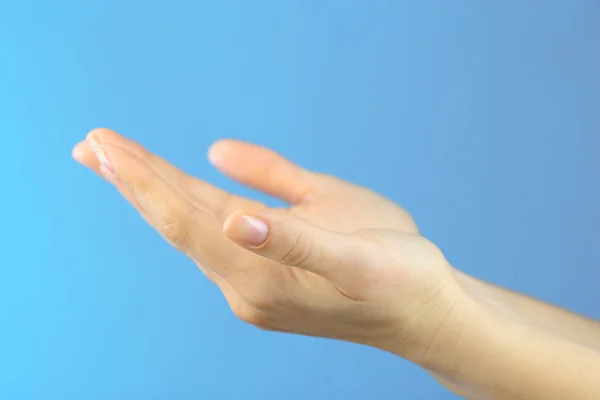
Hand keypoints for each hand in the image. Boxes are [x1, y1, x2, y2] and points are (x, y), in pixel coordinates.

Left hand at [72, 129, 466, 359]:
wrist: (421, 315)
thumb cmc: (399, 272)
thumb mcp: (351, 237)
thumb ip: (286, 221)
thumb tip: (221, 183)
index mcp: (266, 274)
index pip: (188, 219)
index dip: (145, 180)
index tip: (106, 145)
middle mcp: (246, 288)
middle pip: (178, 225)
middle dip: (134, 181)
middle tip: (91, 143)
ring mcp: (251, 289)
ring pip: (192, 231)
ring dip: (153, 193)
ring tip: (116, 161)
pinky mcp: (262, 284)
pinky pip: (214, 237)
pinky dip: (187, 207)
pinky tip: (170, 189)